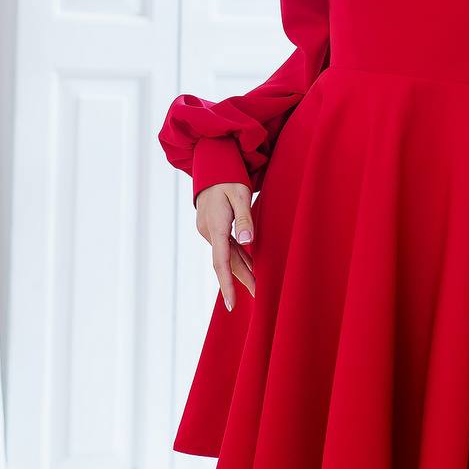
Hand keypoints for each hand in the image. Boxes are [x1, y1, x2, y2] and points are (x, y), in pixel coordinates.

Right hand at [196, 180, 254, 307]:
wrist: (211, 165)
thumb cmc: (229, 177)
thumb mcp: (240, 194)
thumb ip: (245, 219)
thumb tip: (248, 243)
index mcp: (216, 226)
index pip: (221, 262)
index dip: (227, 284)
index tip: (232, 304)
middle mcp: (209, 231)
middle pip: (226, 262)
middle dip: (241, 281)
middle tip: (259, 296)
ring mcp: (208, 230)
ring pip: (226, 255)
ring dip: (241, 270)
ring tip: (257, 286)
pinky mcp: (212, 227)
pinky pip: (225, 247)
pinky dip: (237, 258)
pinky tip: (248, 267)